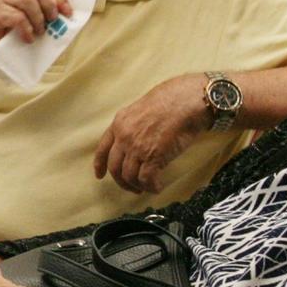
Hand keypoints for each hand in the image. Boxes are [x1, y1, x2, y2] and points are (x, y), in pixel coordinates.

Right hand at [0, 0, 74, 52]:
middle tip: (53, 21)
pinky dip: (26, 29)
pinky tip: (27, 38)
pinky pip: (17, 17)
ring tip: (39, 32)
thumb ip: (33, 11)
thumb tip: (59, 17)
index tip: (68, 12)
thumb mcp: (17, 15)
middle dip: (50, 4)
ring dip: (39, 18)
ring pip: (28, 0)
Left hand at [94, 72, 209, 193]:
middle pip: (115, 168)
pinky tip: (158, 187)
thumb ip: (134, 123)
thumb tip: (137, 137)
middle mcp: (124, 137)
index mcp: (119, 123)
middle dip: (122, 182)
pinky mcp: (153, 157)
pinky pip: (146, 179)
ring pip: (129, 176)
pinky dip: (151, 187)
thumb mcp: (141, 107)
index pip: (103, 149)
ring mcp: (137, 148)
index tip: (100, 175)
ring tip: (148, 187)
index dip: (100, 165)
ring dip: (138, 186)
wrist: (186, 101)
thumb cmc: (171, 99)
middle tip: (133, 187)